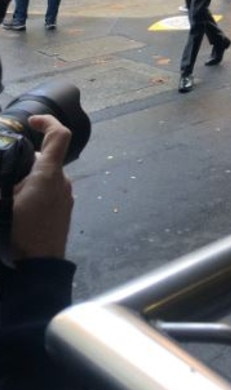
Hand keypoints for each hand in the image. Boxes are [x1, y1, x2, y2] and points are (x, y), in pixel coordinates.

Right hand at [11, 117, 72, 260]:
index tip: (31, 121)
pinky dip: (35, 191)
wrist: (40, 269)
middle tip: (5, 173)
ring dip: (28, 178)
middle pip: (46, 158)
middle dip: (25, 160)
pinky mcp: (64, 210)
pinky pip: (50, 191)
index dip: (47, 120)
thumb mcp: (2, 204)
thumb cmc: (22, 234)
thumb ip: (4, 182)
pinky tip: (18, 208)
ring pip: (46, 176)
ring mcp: (65, 196)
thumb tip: (6, 174)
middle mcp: (62, 181)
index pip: (59, 134)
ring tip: (8, 195)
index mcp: (48, 174)